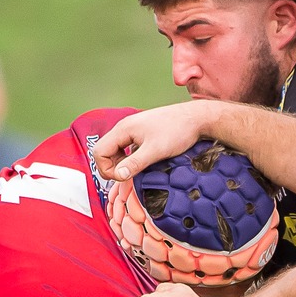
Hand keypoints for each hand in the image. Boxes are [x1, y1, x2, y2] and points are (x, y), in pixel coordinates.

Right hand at [90, 102, 217, 182]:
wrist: (196, 118)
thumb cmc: (177, 132)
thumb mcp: (155, 151)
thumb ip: (135, 163)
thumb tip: (118, 176)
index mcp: (123, 129)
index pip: (99, 151)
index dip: (106, 168)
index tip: (124, 178)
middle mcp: (124, 127)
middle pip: (104, 151)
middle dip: (111, 167)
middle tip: (128, 177)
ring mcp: (132, 130)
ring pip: (115, 150)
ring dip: (120, 164)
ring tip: (135, 172)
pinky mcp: (141, 133)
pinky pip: (126, 148)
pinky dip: (129, 159)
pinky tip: (142, 165)